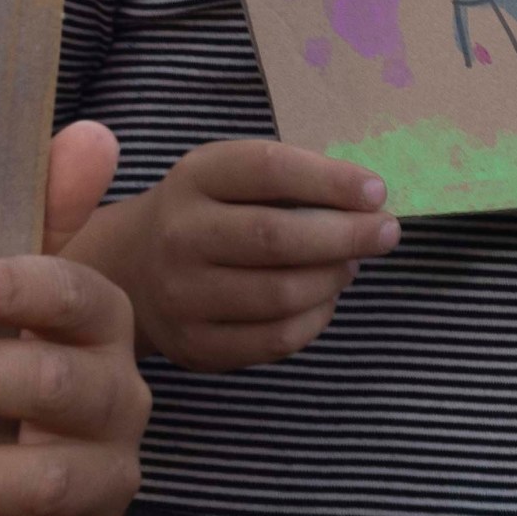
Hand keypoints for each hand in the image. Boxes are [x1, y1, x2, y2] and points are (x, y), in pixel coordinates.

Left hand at [0, 123, 148, 515]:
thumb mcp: (13, 278)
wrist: (34, 452)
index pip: (73, 295)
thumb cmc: (13, 345)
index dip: (10, 289)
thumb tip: (92, 132)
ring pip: (46, 480)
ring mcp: (109, 479)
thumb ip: (41, 208)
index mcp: (104, 320)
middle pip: (51, 386)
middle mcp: (119, 398)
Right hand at [60, 136, 394, 369]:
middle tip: (386, 232)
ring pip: (282, 294)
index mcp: (195, 178)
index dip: (330, 180)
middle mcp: (180, 234)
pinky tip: (323, 299)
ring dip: (333, 278)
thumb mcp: (228, 175)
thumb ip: (287, 180)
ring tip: (349, 264)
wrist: (130, 268)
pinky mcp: (196, 344)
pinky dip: (315, 319)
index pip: (268, 170)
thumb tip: (367, 201)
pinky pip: (275, 340)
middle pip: (277, 238)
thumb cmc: (206, 211)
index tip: (377, 192)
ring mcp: (183, 295)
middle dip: (346, 235)